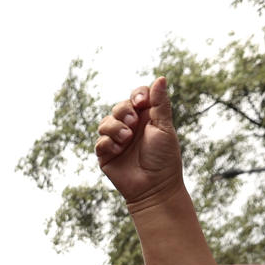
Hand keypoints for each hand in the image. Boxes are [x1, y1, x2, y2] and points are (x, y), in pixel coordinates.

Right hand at [96, 77, 184, 208]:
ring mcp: (117, 140)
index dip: (137, 95)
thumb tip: (160, 77)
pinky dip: (109, 144)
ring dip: (115, 128)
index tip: (141, 102)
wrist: (154, 187)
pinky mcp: (106, 154)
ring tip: (126, 139)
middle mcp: (131, 126)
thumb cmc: (164, 158)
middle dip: (123, 111)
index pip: (137, 96)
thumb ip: (160, 103)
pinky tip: (119, 151)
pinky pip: (100, 142)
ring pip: (105, 122)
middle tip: (132, 123)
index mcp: (147, 117)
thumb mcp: (164, 127)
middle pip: (119, 106)